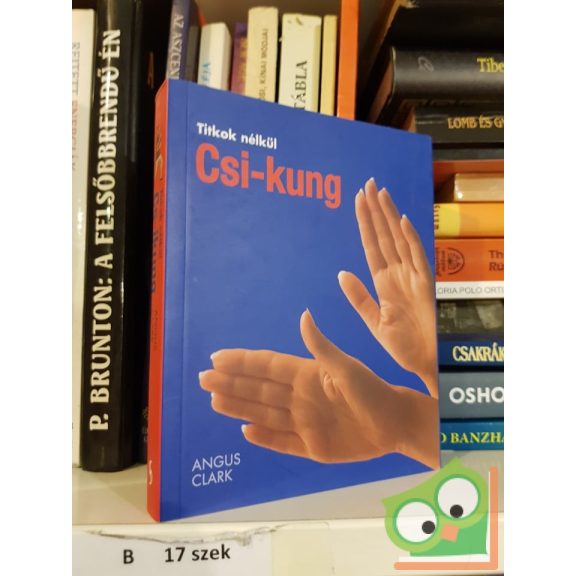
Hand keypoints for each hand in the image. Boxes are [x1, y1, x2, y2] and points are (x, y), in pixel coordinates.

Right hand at [200, 310, 438, 467]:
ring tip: (215, 401)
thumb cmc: (373, 392)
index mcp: (307, 376)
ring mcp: (304, 423)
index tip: (217, 357)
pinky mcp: (312, 447)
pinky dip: (263, 438)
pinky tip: (245, 431)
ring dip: (239, 407)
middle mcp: (300, 398)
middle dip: (231, 384)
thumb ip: (321, 347)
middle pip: (259, 390)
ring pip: (264, 414)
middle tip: (203, 379)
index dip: (242, 362)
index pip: (267, 367)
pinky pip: (282, 441)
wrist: (395, 424)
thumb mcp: (346, 367)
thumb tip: (303, 315)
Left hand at [338, 178, 437, 396]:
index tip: (358, 201)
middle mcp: (398, 274)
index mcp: (384, 282)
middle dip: (375, 211)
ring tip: (379, 192)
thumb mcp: (373, 321)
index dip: (364, 223)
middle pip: (383, 236)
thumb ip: (359, 297)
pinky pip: (418, 257)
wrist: (426, 364)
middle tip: (367, 184)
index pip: (371, 246)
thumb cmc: (403, 345)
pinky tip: (401, 220)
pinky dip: (410, 238)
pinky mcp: (426, 284)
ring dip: (388, 216)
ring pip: (399, 240)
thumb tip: (341, 273)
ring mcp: (413, 277)